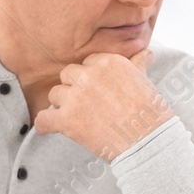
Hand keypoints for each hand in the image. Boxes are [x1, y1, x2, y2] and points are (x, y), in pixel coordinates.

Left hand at [32, 49, 172, 160]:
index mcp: (107, 62)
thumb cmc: (150, 112)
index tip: (96, 91)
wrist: (149, 140)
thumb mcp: (145, 81)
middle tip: (85, 105)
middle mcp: (89, 75)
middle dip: (73, 89)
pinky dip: (44, 125)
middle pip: (67, 75)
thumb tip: (147, 52)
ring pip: (55, 95)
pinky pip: (43, 119)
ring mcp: (76, 97)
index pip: (86, 64)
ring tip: (74, 119)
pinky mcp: (67, 119)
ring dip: (61, 106)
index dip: (90, 79)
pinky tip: (48, 129)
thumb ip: (138, 64)